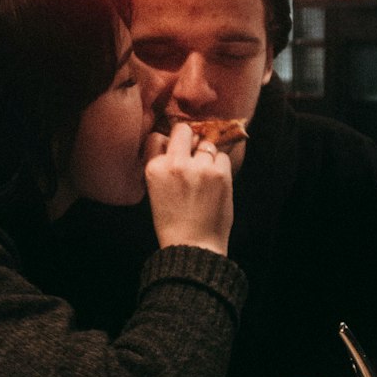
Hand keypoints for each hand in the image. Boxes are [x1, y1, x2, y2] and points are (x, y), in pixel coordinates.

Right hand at [145, 121, 232, 257]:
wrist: (193, 246)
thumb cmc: (173, 222)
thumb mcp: (155, 190)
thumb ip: (163, 165)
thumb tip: (181, 143)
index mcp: (154, 168)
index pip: (156, 137)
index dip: (167, 143)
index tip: (174, 152)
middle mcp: (175, 163)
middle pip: (183, 130)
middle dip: (189, 139)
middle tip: (194, 155)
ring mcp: (199, 167)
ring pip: (207, 144)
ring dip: (207, 156)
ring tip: (204, 178)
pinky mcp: (219, 173)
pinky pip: (222, 157)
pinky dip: (221, 167)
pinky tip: (215, 184)